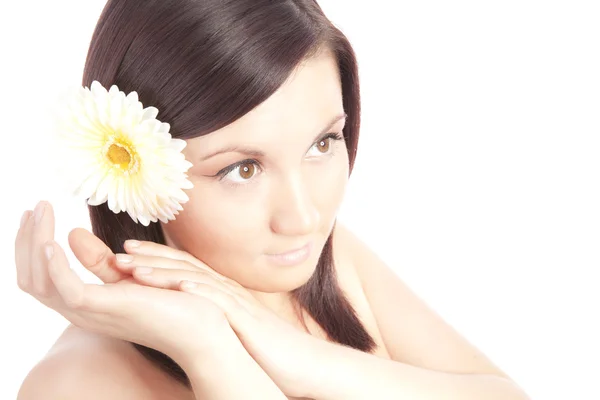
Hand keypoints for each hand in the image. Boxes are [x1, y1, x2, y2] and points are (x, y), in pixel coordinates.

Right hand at [14, 201, 234, 368]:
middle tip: (32, 209)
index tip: (35, 216)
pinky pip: (67, 288)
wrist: (200, 328)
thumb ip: (101, 260)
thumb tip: (74, 232)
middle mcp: (80, 311)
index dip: (31, 248)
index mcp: (84, 304)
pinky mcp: (106, 308)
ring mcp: (90, 312)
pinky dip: (55, 265)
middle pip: (31, 280)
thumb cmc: (171, 303)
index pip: (39, 279)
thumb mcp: (130, 275)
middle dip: (25, 242)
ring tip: (40, 213)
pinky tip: (52, 240)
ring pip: (41, 282)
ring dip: (35, 244)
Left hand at [113, 241, 320, 398]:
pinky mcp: (247, 320)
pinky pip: (221, 302)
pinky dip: (199, 291)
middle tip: (120, 251)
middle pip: (185, 267)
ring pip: (196, 280)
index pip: (185, 268)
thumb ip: (215, 317)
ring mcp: (238, 304)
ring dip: (163, 271)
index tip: (127, 252)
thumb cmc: (268, 350)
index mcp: (223, 294)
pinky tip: (179, 285)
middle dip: (151, 257)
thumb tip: (191, 315)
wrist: (304, 362)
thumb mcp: (235, 329)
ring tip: (133, 267)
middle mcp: (228, 292)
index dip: (155, 258)